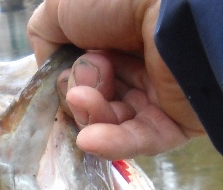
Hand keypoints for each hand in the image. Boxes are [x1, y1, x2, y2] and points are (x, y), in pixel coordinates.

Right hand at [27, 0, 205, 157]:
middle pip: (96, 101)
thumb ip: (45, 37)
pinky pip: (141, 141)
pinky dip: (112, 143)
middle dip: (80, 94)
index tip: (65, 68)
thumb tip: (51, 74)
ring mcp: (158, 95)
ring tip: (82, 100)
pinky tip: (89, 140)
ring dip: (91, 115)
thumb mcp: (62, 7)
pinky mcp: (178, 120)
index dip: (69, 78)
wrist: (176, 8)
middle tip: (83, 81)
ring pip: (113, 123)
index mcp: (116, 36)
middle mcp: (139, 64)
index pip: (84, 74)